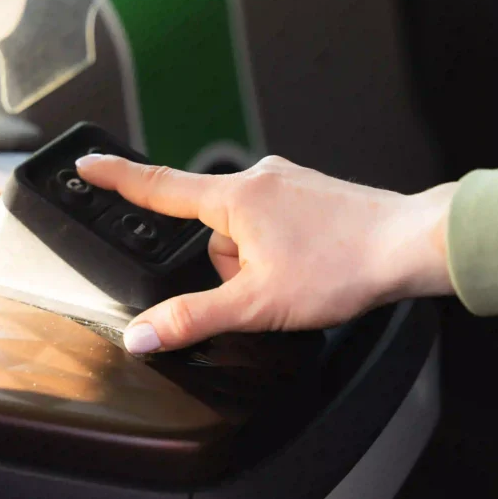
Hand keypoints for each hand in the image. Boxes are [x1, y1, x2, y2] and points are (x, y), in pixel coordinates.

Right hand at [75, 154, 456, 353]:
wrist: (411, 244)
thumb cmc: (343, 266)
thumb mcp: (257, 304)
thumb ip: (193, 319)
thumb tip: (143, 334)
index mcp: (235, 198)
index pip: (158, 185)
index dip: (116, 178)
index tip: (86, 164)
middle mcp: (259, 179)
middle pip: (211, 229)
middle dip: (227, 265)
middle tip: (269, 287)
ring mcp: (288, 182)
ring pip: (245, 231)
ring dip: (257, 260)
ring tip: (300, 277)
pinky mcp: (311, 191)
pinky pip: (275, 224)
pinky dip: (283, 249)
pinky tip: (312, 264)